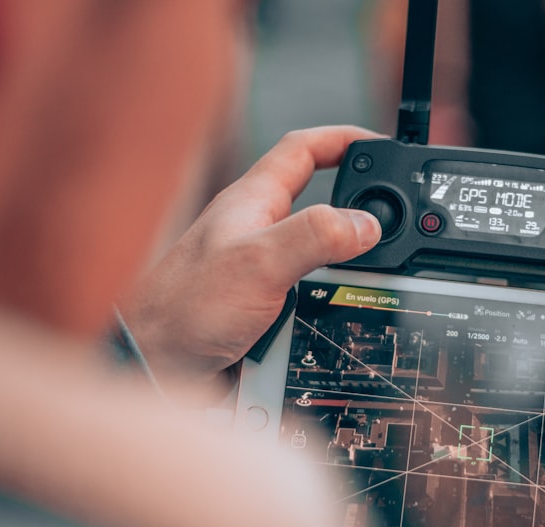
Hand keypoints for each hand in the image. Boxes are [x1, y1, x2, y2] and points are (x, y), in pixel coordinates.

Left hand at [119, 126, 382, 398]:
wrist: (151, 367)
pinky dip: (330, 308)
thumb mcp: (259, 263)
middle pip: (321, 206)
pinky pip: (310, 300)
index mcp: (253, 202)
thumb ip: (315, 236)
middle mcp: (257, 231)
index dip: (343, 140)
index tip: (381, 147)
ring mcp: (260, 272)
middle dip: (358, 214)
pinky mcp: (263, 310)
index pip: (304, 150)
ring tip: (367, 287)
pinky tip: (339, 320)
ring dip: (346, 274)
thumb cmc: (183, 308)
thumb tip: (366, 223)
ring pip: (321, 260)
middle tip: (393, 227)